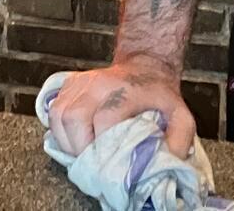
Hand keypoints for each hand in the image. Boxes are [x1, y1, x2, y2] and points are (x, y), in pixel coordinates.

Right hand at [45, 55, 195, 159]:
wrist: (144, 67)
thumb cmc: (158, 96)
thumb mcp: (181, 117)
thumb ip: (178, 142)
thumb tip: (164, 166)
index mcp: (124, 91)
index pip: (104, 121)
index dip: (103, 148)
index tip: (110, 166)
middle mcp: (97, 83)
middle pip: (73, 118)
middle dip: (79, 147)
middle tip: (92, 163)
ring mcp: (79, 81)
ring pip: (58, 115)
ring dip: (66, 141)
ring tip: (82, 153)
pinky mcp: (68, 83)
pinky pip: (52, 110)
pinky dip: (59, 130)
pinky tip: (74, 139)